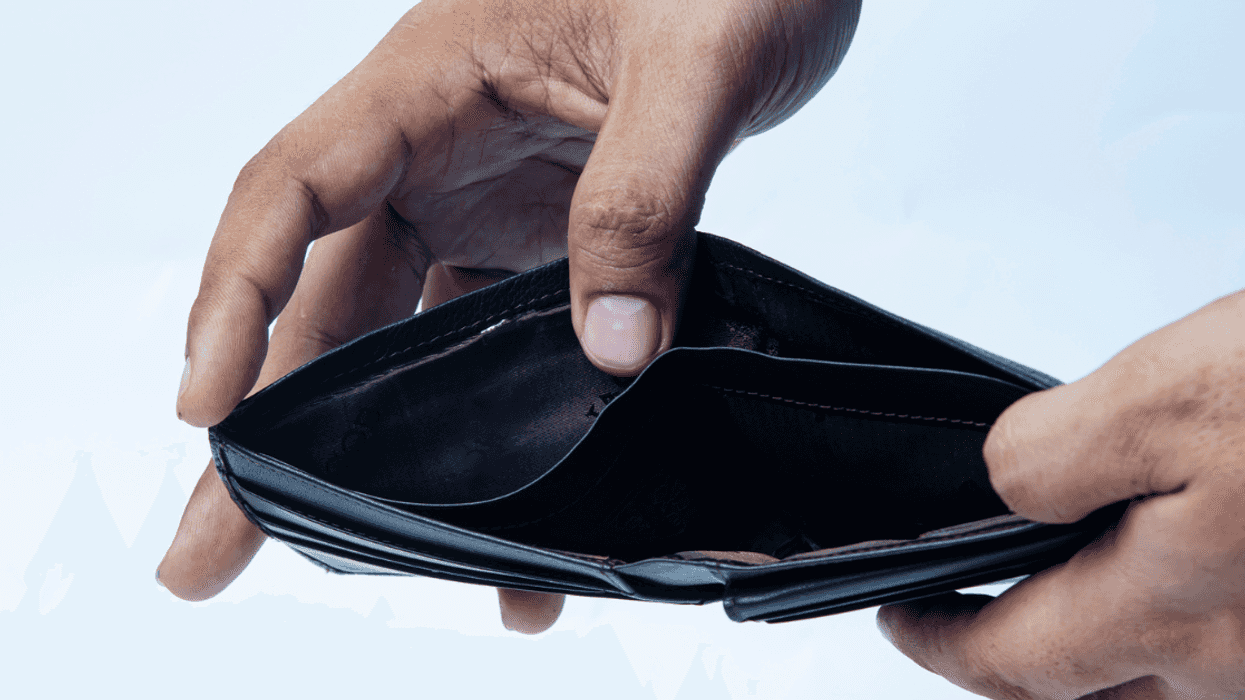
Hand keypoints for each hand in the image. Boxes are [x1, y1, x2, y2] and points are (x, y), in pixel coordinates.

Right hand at [160, 0, 860, 632]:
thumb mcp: (696, 65)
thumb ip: (645, 199)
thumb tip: (610, 353)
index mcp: (432, 81)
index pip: (296, 190)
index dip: (237, 299)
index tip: (210, 414)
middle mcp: (438, 148)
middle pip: (323, 295)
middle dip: (270, 423)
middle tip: (207, 548)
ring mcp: (489, 197)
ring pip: (402, 331)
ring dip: (372, 443)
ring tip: (341, 556)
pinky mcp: (544, 233)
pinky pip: (496, 334)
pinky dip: (493, 420)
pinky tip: (505, 510)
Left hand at [877, 289, 1244, 698]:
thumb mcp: (1174, 393)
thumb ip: (1055, 454)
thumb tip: (1001, 488)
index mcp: (1180, 609)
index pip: (1013, 660)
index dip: (938, 642)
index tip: (899, 618)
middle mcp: (1243, 662)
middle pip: (1087, 698)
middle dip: (1013, 670)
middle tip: (965, 628)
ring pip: (1168, 691)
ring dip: (1103, 664)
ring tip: (1066, 609)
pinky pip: (1229, 664)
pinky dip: (1177, 639)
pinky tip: (1179, 590)